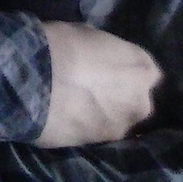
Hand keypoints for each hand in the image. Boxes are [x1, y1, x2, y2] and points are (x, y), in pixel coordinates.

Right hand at [36, 22, 163, 148]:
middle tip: (98, 89)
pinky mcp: (100, 146)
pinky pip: (100, 133)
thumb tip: (102, 61)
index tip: (114, 69)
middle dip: (123, 96)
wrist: (35, 80)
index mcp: (142, 67)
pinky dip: (90, 127)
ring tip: (82, 107)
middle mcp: (141, 100)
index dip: (129, 70)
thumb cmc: (64, 44)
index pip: (148, 72)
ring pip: (119, 120)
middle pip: (137, 100)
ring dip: (107, 115)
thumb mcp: (91, 35)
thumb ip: (107, 53)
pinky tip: (72, 118)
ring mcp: (122, 127)